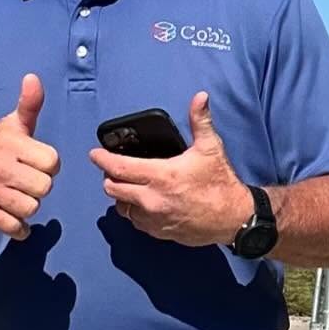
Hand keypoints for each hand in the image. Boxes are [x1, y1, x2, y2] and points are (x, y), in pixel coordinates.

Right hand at [0, 74, 59, 238]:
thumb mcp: (12, 125)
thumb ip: (29, 104)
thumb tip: (33, 77)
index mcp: (10, 143)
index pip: (52, 162)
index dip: (49, 164)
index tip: (37, 162)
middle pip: (45, 187)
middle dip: (40, 186)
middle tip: (27, 180)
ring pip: (32, 208)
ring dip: (30, 206)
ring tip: (18, 195)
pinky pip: (15, 227)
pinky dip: (19, 227)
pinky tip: (13, 215)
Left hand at [90, 92, 251, 247]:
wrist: (234, 218)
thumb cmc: (221, 183)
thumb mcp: (211, 148)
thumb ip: (200, 121)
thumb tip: (200, 97)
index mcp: (161, 175)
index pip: (119, 168)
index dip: (102, 159)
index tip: (94, 154)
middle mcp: (152, 199)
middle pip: (113, 188)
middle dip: (110, 176)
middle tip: (115, 168)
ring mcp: (154, 219)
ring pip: (121, 207)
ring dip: (121, 195)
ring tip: (129, 186)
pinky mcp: (159, 232)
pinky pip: (136, 222)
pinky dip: (134, 211)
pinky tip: (143, 203)